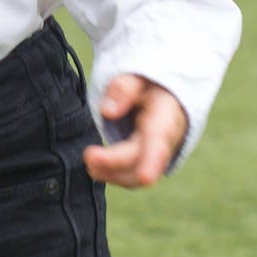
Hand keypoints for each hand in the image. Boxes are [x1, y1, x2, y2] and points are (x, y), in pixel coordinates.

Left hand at [83, 74, 187, 188]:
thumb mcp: (139, 78)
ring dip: (110, 174)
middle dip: (115, 163)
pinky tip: (95, 168)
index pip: (160, 141)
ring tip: (89, 163)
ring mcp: (157, 156)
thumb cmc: (151, 86)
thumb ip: (124, 89)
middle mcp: (165, 141)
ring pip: (136, 176)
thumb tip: (107, 111)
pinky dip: (112, 174)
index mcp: (166, 117)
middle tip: (88, 155)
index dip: (153, 161)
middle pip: (141, 160)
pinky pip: (131, 175)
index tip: (145, 177)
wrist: (168, 97)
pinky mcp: (146, 163)